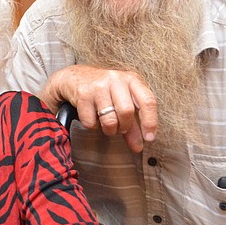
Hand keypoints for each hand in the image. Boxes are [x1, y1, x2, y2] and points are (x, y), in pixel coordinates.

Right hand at [41, 65, 157, 152]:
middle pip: (127, 112)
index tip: (149, 138)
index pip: (147, 101)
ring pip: (109, 120)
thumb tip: (138, 146)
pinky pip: (91, 122)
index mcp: (131, 80)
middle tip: (120, 128)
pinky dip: (92, 125)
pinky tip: (91, 116)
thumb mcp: (121, 101)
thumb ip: (132, 123)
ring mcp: (99, 86)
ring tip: (106, 123)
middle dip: (124, 126)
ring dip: (108, 129)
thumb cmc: (103, 90)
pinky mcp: (83, 94)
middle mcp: (116, 80)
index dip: (150, 122)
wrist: (75, 77)